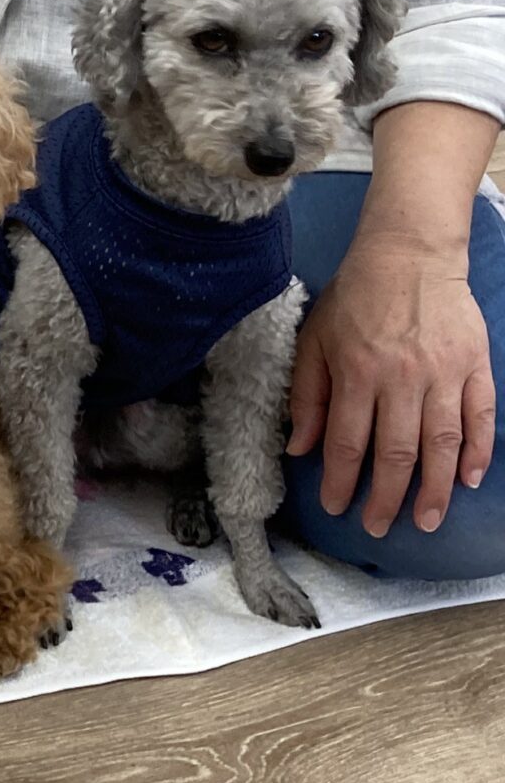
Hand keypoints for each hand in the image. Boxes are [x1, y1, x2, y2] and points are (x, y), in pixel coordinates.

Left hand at [287, 244, 493, 535]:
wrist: (409, 254)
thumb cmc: (355, 299)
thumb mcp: (313, 342)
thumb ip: (307, 397)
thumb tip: (300, 449)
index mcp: (358, 373)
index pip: (349, 443)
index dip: (343, 482)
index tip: (338, 508)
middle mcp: (403, 378)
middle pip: (398, 452)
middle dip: (388, 498)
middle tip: (379, 528)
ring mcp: (445, 373)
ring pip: (443, 443)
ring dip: (435, 488)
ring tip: (427, 520)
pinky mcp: (476, 364)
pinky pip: (482, 416)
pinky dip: (478, 451)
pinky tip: (469, 480)